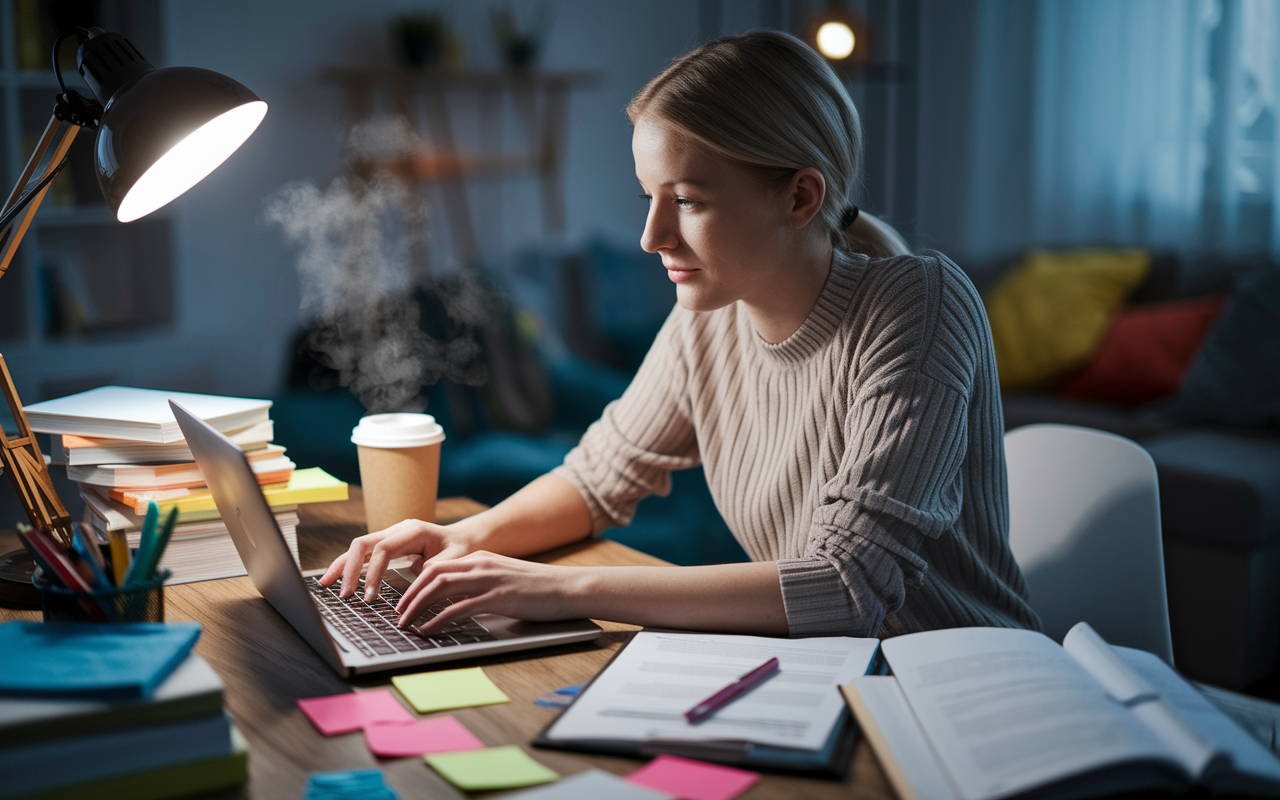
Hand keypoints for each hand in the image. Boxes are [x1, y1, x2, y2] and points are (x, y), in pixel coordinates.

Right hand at [317, 519, 479, 600]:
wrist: (465, 539)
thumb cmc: (461, 550)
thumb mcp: (454, 561)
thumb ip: (434, 570)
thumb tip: (415, 581)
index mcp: (413, 530)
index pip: (383, 549)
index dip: (373, 573)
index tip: (370, 597)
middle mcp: (397, 530)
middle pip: (363, 544)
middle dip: (349, 569)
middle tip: (345, 595)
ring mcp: (390, 535)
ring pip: (358, 547)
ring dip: (342, 566)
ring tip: (326, 585)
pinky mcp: (386, 545)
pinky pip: (363, 554)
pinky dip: (348, 566)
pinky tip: (335, 579)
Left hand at [394, 551, 582, 630]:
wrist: (569, 588)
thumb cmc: (538, 589)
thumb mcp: (503, 579)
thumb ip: (480, 586)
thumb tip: (456, 605)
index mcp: (480, 558)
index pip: (436, 567)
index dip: (414, 583)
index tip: (402, 600)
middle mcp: (480, 564)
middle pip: (431, 575)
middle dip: (408, 595)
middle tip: (396, 613)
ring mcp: (488, 580)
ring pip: (440, 588)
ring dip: (417, 606)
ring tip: (405, 623)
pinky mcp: (497, 597)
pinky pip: (458, 608)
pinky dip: (438, 619)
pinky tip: (428, 630)